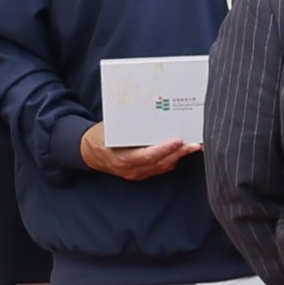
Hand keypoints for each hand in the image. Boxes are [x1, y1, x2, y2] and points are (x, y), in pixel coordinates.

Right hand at [77, 123, 194, 179]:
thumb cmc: (101, 136)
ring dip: (179, 156)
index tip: (178, 140)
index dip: (164, 148)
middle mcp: (130, 169)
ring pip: (162, 166)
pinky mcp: (140, 174)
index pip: (147, 155)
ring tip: (194, 146)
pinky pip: (159, 168)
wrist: (89, 152)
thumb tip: (151, 110)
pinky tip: (182, 151)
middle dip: (179, 153)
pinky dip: (172, 159)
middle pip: (159, 162)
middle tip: (195, 143)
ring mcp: (136, 173)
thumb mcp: (111, 128)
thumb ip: (130, 124)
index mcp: (121, 157)